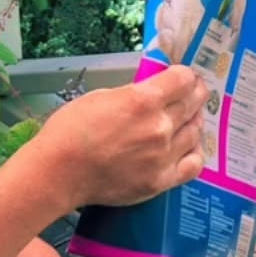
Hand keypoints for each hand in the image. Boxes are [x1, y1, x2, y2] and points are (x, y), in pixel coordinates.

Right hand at [39, 65, 208, 211]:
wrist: (59, 172)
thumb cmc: (70, 131)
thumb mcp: (101, 96)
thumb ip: (133, 93)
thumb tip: (152, 91)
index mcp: (143, 100)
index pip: (183, 80)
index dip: (186, 75)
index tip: (185, 76)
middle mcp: (159, 127)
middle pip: (192, 104)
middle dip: (196, 93)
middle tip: (196, 91)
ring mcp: (163, 156)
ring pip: (195, 132)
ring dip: (195, 121)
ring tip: (191, 117)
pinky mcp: (160, 181)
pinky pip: (193, 164)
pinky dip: (195, 152)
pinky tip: (190, 146)